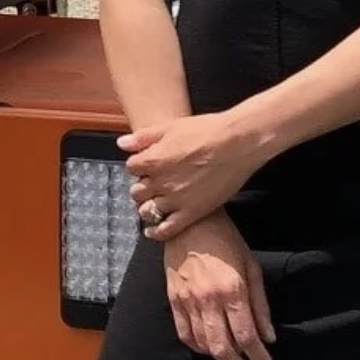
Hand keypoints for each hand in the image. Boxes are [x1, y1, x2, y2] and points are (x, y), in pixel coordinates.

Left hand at [120, 112, 269, 239]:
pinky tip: (152, 230)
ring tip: (155, 202)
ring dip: (147, 207)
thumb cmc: (207, 131)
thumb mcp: (170, 127)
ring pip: (148, 211)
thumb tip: (122, 144)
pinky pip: (167, 229)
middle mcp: (160, 183)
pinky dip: (156, 232)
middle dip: (142, 187)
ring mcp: (176, 200)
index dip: (139, 166)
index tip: (146, 165)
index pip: (131, 168)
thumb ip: (144, 138)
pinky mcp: (192, 212)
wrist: (237, 143)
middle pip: (137, 191)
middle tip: (152, 184)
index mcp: (152, 160)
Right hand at [161, 213, 275, 359]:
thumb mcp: (251, 266)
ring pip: (203, 344)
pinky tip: (209, 349)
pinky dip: (197, 347)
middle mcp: (208, 300)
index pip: (247, 336)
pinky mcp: (173, 299)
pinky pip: (184, 333)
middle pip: (223, 348)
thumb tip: (269, 337)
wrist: (187, 221)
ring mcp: (187, 301)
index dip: (258, 356)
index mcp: (232, 290)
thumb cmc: (226, 240)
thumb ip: (260, 304)